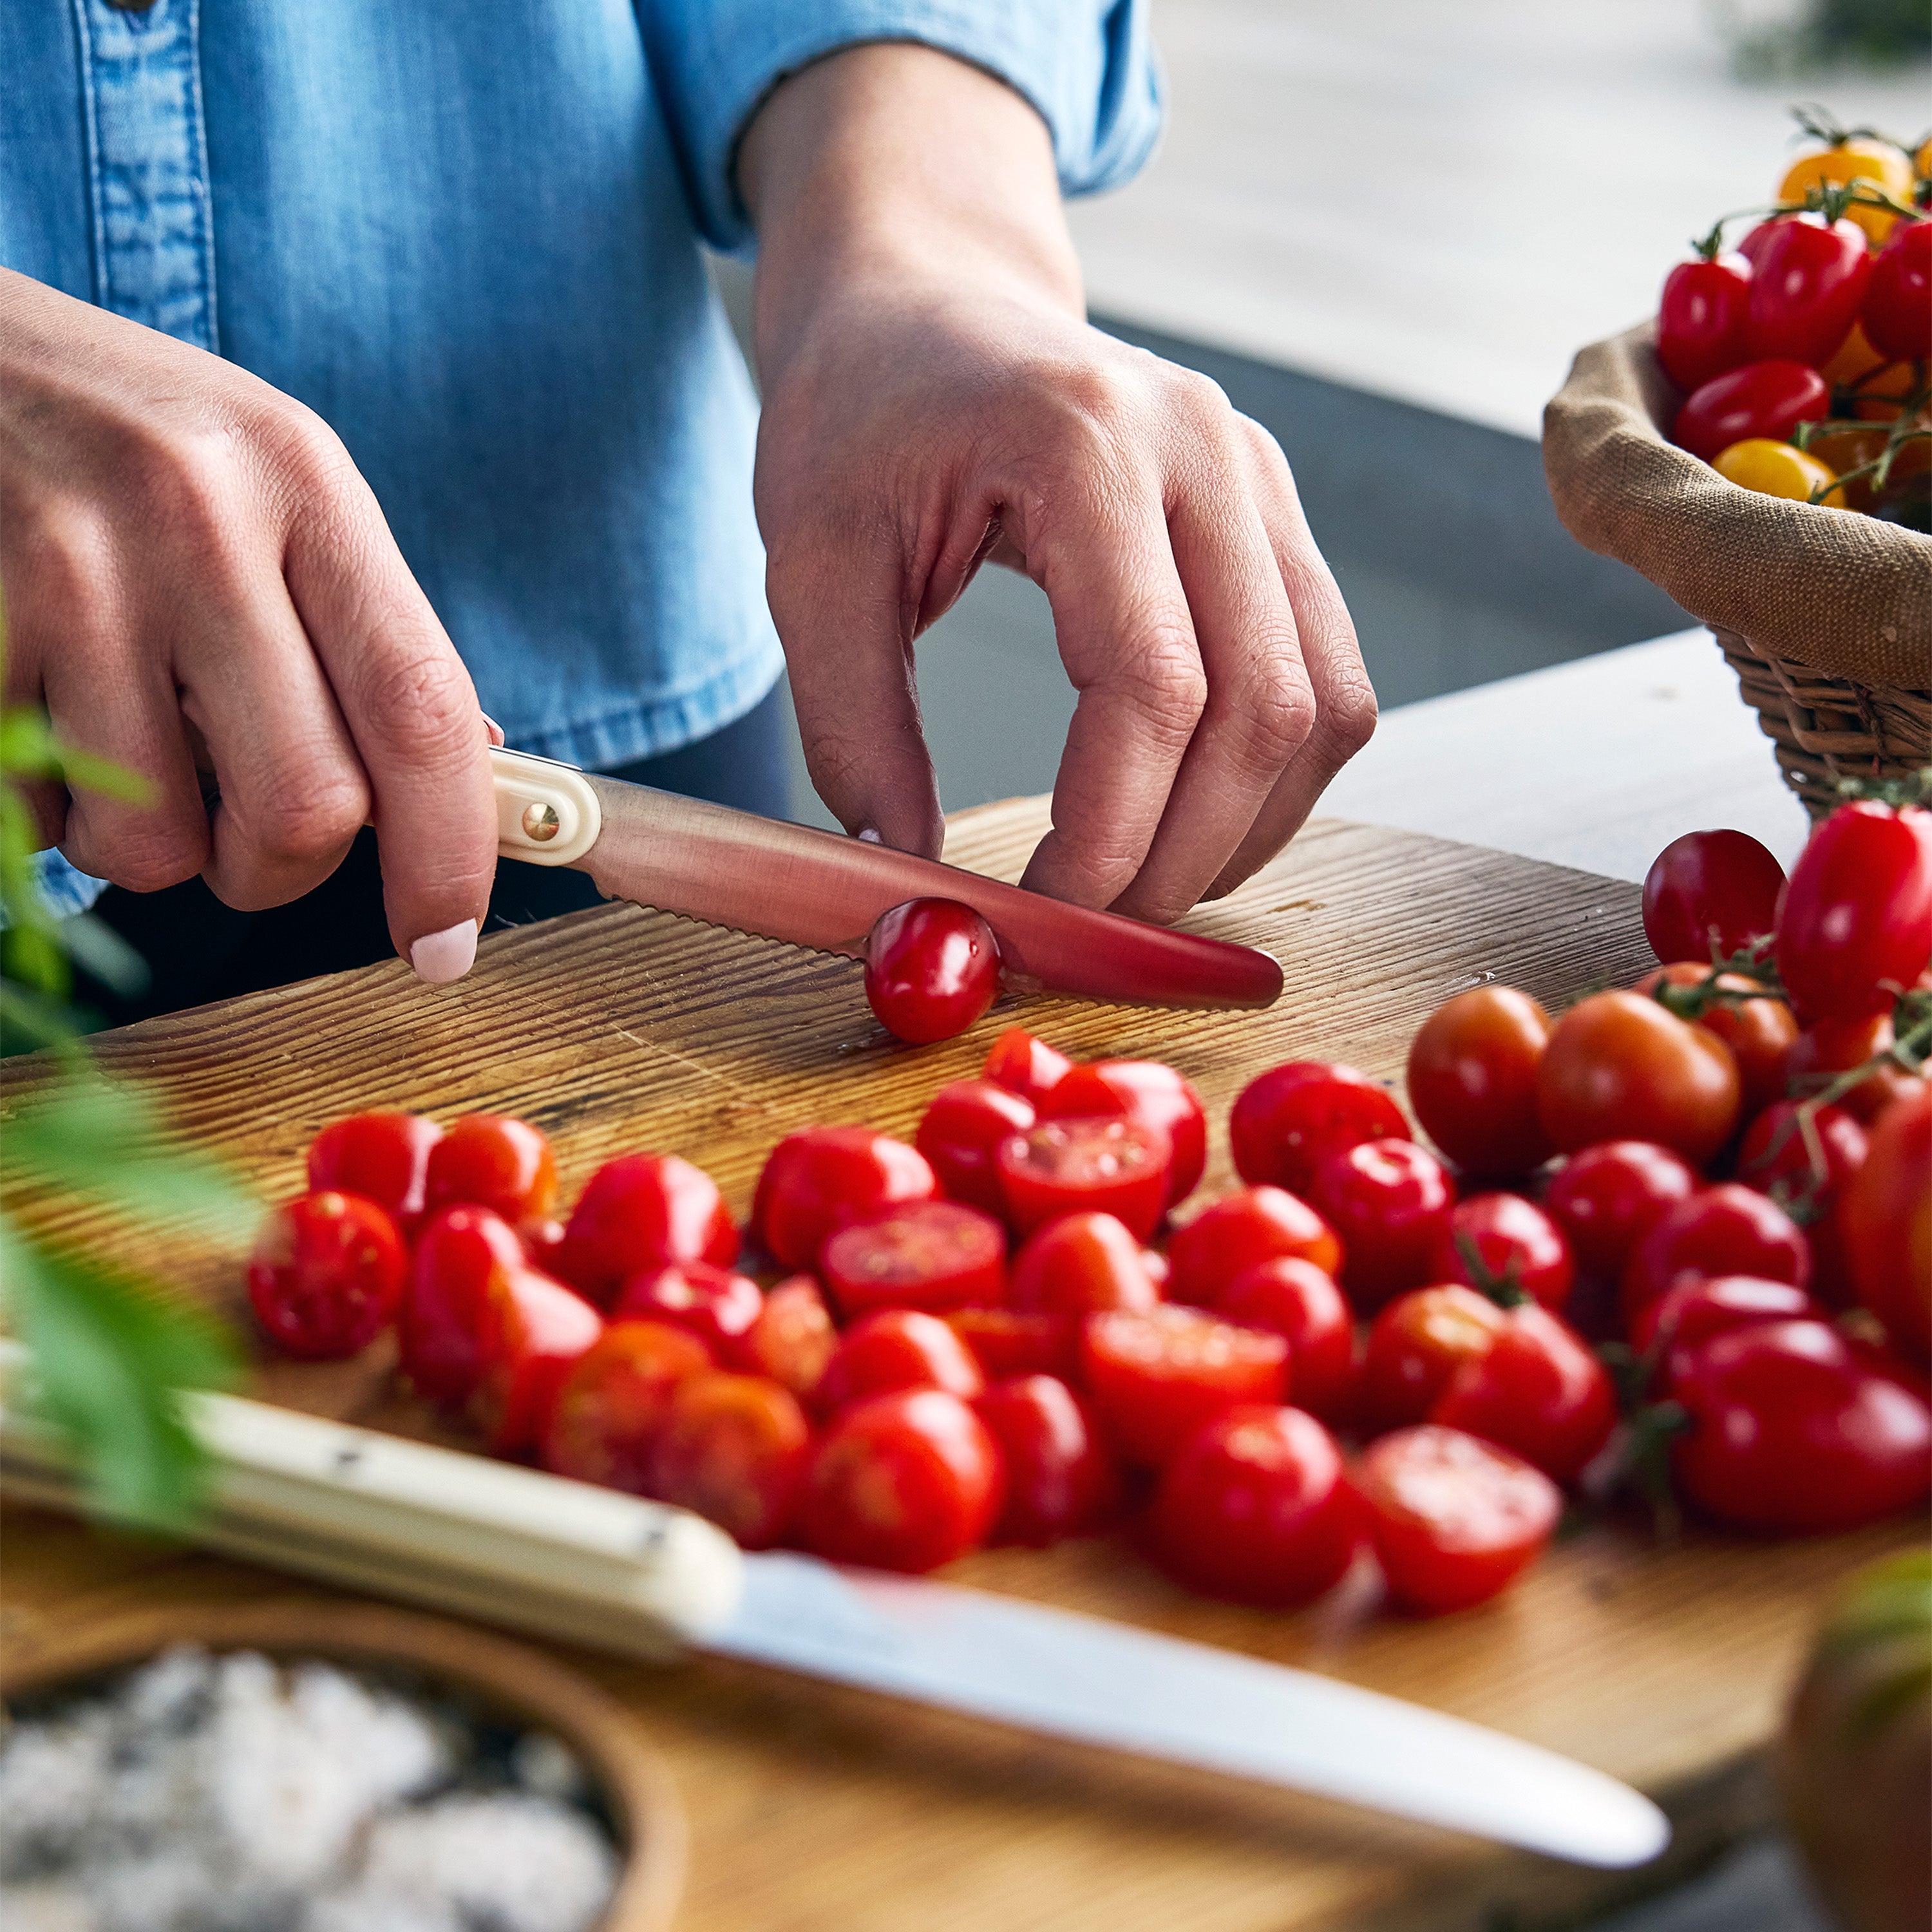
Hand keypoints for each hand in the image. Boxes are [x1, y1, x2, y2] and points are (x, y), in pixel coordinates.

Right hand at [0, 270, 495, 979]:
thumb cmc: (119, 438)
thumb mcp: (265, 481)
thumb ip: (358, 626)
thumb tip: (466, 774)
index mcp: (304, 484)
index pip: (421, 710)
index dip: (449, 855)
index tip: (445, 944)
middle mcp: (195, 521)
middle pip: (305, 805)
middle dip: (281, 872)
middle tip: (246, 844)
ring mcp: (66, 572)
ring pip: (156, 840)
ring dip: (147, 849)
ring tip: (118, 752)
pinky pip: (32, 818)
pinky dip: (45, 816)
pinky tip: (38, 717)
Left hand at [741, 47, 1373, 923]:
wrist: (929, 302)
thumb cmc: (861, 416)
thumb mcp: (810, 566)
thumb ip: (856, 728)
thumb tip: (918, 884)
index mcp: (1085, 440)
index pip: (1152, 686)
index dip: (1111, 835)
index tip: (1043, 913)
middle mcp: (1207, 450)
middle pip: (1263, 711)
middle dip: (1181, 858)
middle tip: (1089, 931)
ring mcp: (1261, 480)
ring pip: (1321, 708)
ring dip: (1241, 832)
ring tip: (1136, 887)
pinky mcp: (1276, 520)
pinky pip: (1325, 683)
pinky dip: (1270, 781)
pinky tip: (1184, 820)